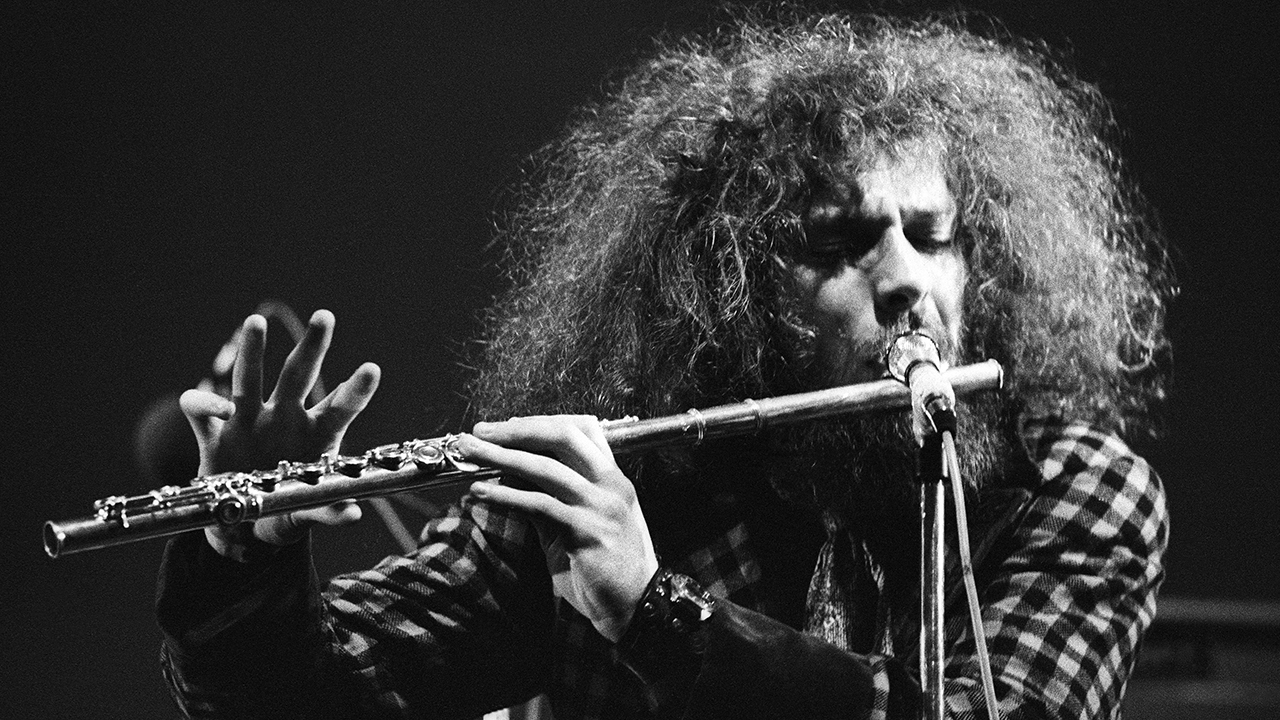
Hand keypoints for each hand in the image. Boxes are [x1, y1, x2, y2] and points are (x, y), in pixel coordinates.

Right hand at [179, 310, 380, 559]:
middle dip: (313, 346)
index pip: (341, 407)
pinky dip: (203, 404)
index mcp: (317, 435)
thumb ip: (327, 511)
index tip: (373, 369)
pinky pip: (203, 412)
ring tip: (255, 322)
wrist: (243, 527)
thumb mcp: (306, 514)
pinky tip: (210, 408)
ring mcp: (250, 420)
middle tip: (326, 316)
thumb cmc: (284, 512)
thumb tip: (353, 514)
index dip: (356, 389)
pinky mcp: (216, 433)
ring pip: (250, 379)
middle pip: (300, 375)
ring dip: (252, 350)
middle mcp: (285, 418)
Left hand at [456, 416, 659, 642]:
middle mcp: (611, 485)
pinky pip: (540, 505)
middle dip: (518, 430)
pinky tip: (482, 492)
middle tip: (481, 431)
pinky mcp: (587, 531)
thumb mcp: (577, 525)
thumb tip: (510, 478)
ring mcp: (601, 506)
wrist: (633, 608)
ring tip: (471, 453)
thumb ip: (550, 499)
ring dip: (503, 456)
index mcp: (612, 478)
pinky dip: (507, 495)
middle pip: (563, 436)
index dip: (541, 423)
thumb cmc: (604, 569)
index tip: (507, 427)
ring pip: (547, 468)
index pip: (582, 429)